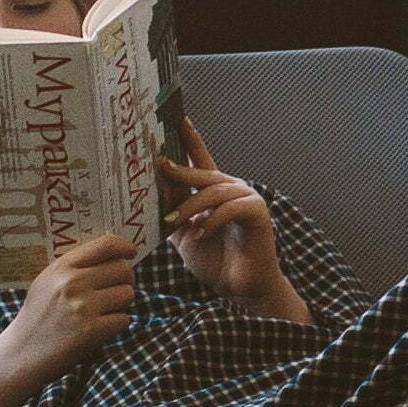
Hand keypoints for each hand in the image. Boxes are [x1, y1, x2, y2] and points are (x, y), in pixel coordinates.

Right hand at [0, 230, 141, 406]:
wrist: (21, 353)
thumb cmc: (37, 317)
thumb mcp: (47, 282)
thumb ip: (74, 267)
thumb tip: (112, 255)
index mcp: (62, 267)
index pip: (105, 245)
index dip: (125, 245)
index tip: (131, 252)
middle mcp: (72, 282)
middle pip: (123, 269)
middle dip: (125, 280)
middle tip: (115, 291)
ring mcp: (83, 306)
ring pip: (128, 294)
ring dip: (121, 305)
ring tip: (103, 312)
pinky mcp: (91, 330)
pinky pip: (124, 319)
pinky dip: (116, 325)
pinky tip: (99, 329)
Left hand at [163, 143, 304, 324]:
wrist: (240, 288)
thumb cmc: (214, 260)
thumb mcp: (185, 234)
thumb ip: (173, 212)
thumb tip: (149, 195)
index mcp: (215, 191)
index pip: (201, 159)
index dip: (191, 139)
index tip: (177, 118)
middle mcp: (232, 188)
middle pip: (203, 172)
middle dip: (180, 169)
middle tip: (158, 164)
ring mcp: (248, 198)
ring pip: (214, 191)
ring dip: (190, 206)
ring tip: (173, 221)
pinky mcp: (258, 213)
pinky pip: (232, 208)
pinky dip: (213, 221)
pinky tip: (201, 234)